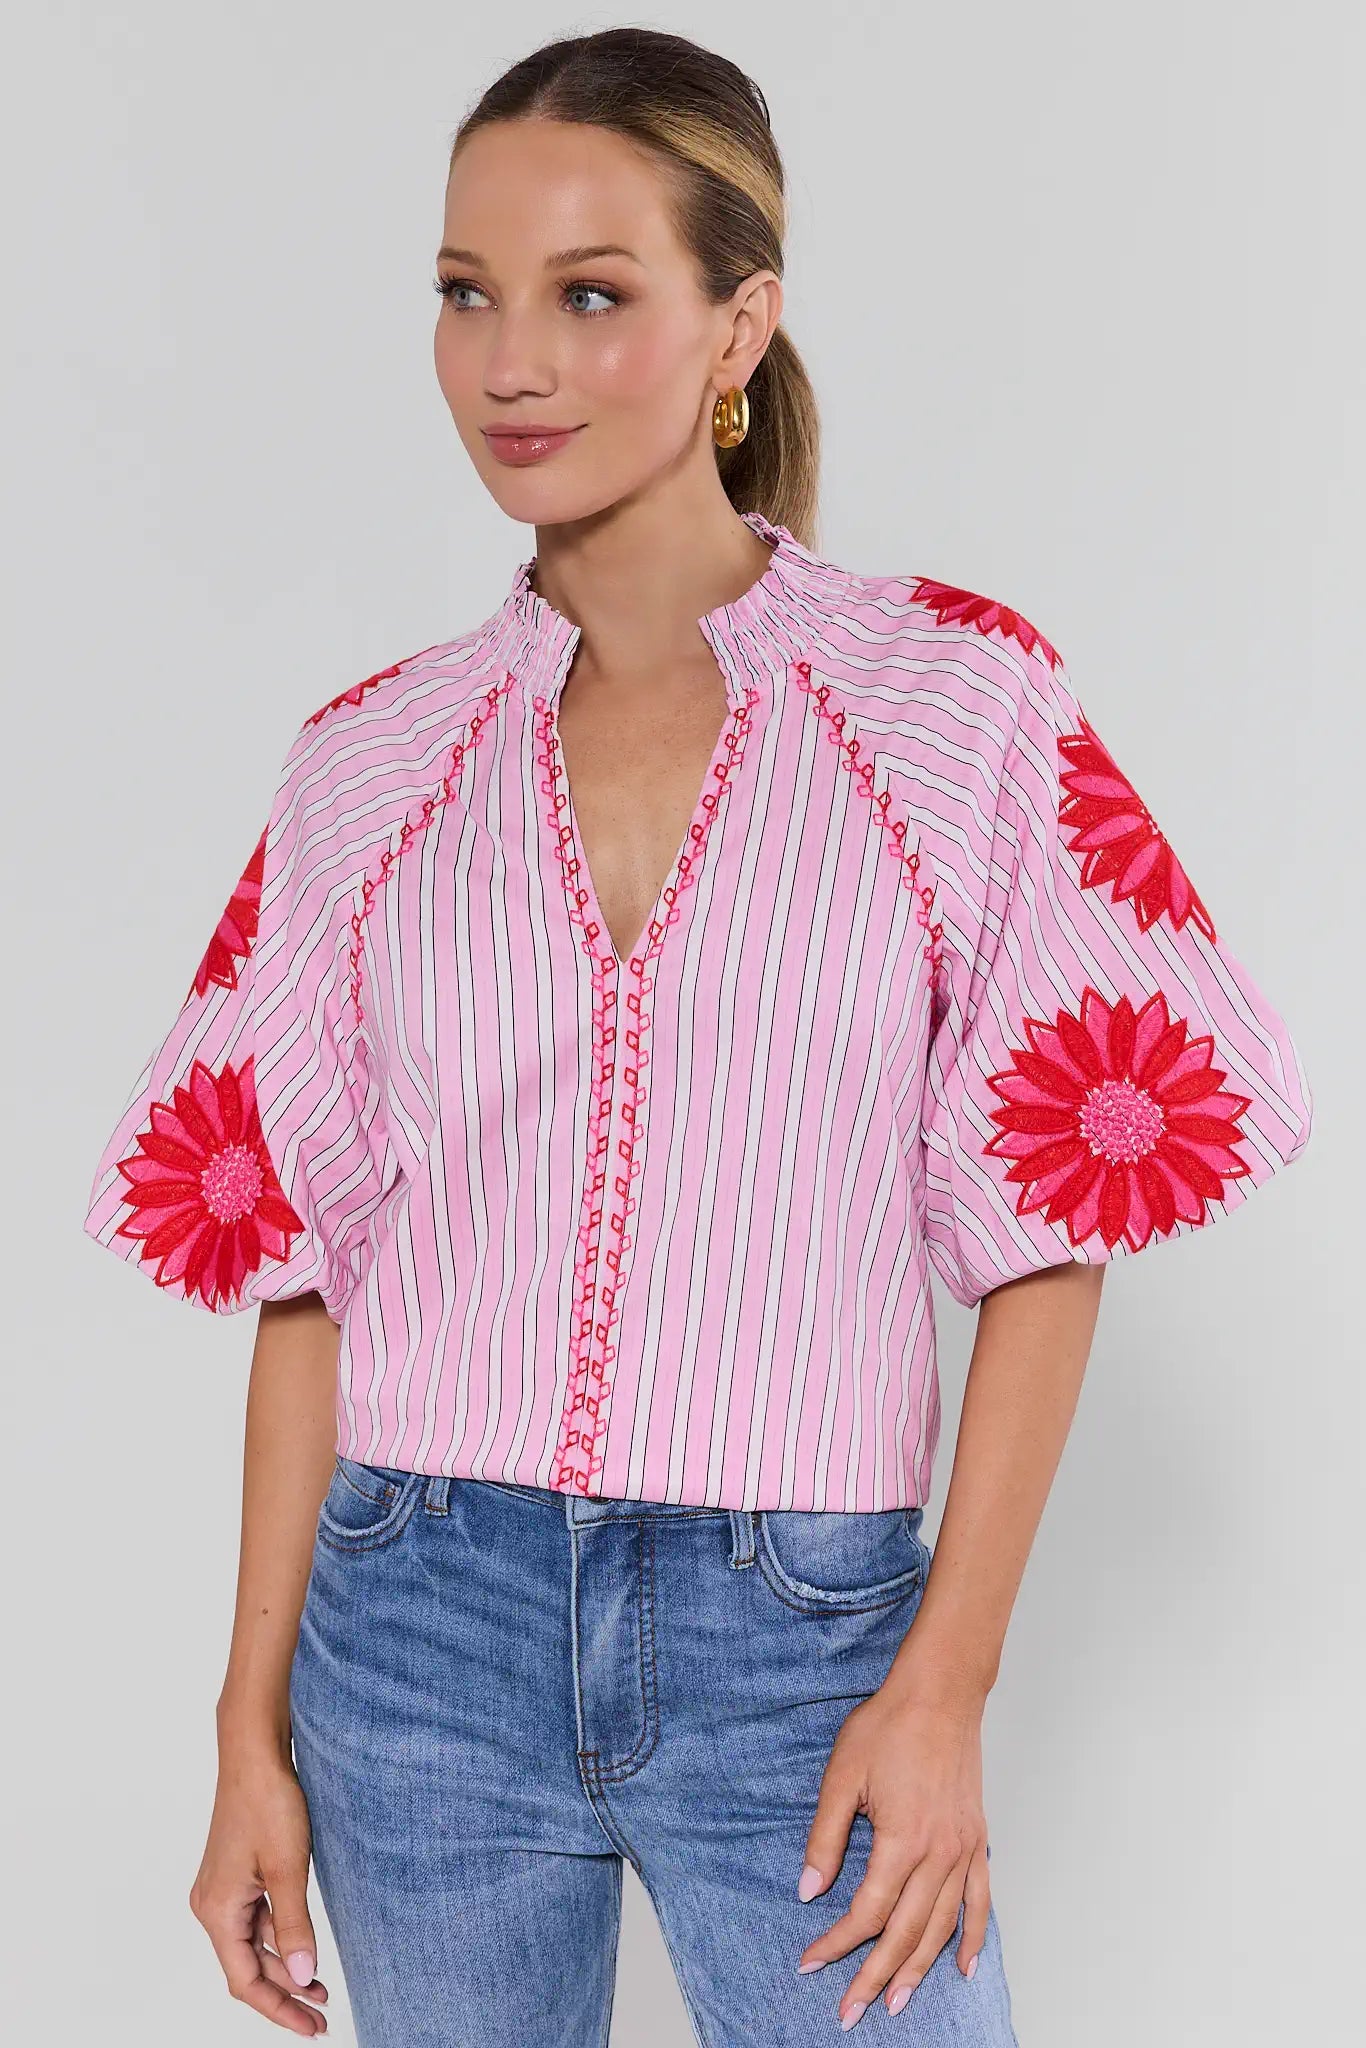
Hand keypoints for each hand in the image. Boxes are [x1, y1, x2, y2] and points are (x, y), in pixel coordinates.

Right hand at [189, 1742, 329, 2033]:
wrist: (254, 1752)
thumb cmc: (267, 1801)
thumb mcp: (287, 1867)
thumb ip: (296, 1926)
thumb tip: (306, 1976)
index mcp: (217, 1911)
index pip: (245, 1981)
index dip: (279, 2009)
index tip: (311, 2028)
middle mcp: (211, 1906)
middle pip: (247, 1968)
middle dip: (285, 1995)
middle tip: (321, 2018)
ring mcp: (222, 1890)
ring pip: (252, 1945)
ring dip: (285, 1967)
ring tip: (320, 1989)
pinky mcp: (234, 1874)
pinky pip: (255, 1921)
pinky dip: (279, 1939)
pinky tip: (303, 1947)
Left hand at [795, 1673, 989, 2027]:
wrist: (940, 1694)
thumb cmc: (889, 1726)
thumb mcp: (842, 1776)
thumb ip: (826, 1838)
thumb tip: (809, 1890)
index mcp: (903, 1840)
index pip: (866, 1911)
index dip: (836, 1942)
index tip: (810, 1963)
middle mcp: (939, 1854)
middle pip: (905, 1932)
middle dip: (874, 1976)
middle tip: (851, 2011)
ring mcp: (964, 1850)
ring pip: (942, 1926)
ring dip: (919, 1969)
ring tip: (897, 2002)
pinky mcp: (977, 1841)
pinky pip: (980, 1901)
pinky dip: (973, 1938)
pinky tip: (962, 1967)